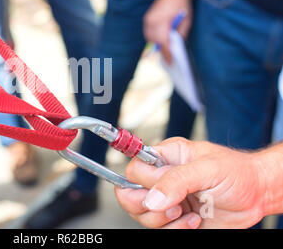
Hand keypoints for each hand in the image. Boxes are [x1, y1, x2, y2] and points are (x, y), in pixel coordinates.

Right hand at [115, 138, 266, 228]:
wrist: (257, 196)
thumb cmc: (238, 173)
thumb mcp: (208, 169)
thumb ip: (177, 180)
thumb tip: (152, 197)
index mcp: (166, 157)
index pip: (134, 168)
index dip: (143, 181)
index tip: (161, 187)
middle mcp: (161, 178)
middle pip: (128, 194)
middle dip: (146, 205)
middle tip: (171, 205)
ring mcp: (167, 200)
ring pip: (142, 215)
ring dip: (164, 220)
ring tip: (187, 212)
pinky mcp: (174, 219)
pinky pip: (159, 230)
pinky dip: (176, 229)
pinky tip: (195, 220)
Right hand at [143, 0, 191, 63]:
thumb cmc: (182, 4)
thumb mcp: (187, 20)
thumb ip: (181, 34)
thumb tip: (176, 47)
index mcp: (162, 20)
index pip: (163, 42)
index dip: (167, 53)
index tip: (170, 62)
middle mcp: (151, 20)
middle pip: (154, 41)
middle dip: (161, 50)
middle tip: (169, 58)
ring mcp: (147, 19)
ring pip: (149, 38)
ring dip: (156, 44)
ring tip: (165, 50)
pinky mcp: (146, 19)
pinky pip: (148, 33)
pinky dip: (153, 38)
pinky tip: (160, 40)